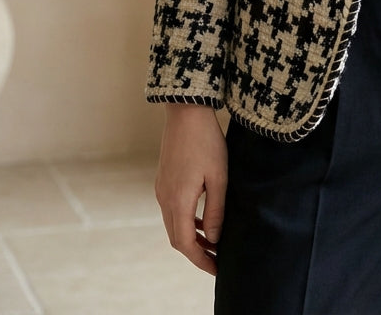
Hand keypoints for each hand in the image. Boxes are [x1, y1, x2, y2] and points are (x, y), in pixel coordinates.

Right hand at [155, 104, 227, 274]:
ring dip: (191, 238)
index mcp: (178, 200)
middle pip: (176, 237)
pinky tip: (203, 219)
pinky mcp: (164, 180)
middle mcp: (165, 198)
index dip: (201, 260)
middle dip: (196, 253)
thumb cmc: (206, 141)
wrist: (186, 112)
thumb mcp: (219, 177)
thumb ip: (216, 210)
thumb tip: (214, 239)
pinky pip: (172, 210)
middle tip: (216, 260)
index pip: (185, 244)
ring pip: (173, 224)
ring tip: (213, 243)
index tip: (217, 269)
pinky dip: (186, 222)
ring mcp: (162, 188)